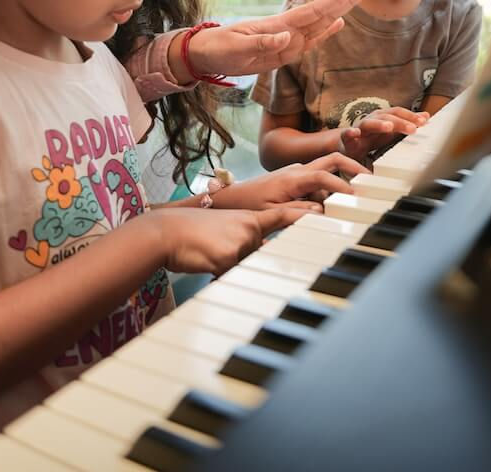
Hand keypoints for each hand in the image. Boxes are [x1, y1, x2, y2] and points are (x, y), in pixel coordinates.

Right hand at [152, 207, 303, 275]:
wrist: (168, 231)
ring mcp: (241, 242)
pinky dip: (218, 275)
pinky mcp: (230, 258)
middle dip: (244, 259)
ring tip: (208, 252)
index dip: (304, 215)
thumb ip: (245, 237)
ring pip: (246, 267)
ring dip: (229, 266)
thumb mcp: (225, 228)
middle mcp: (250, 228)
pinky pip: (231, 277)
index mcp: (250, 217)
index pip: (283, 216)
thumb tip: (258, 250)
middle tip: (224, 247)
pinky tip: (204, 261)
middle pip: (261, 254)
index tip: (322, 213)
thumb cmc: (192, 231)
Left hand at [184, 0, 370, 79]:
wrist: (204, 54)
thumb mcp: (236, 47)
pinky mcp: (283, 52)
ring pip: (320, 25)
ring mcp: (286, 40)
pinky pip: (309, 41)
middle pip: (322, 13)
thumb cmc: (218, 48)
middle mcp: (287, 30)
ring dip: (340, 12)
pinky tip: (337, 25)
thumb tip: (288, 36)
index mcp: (278, 25)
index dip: (336, 0)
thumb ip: (262, 43)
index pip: (314, 11)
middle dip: (344, 0)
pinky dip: (325, 33)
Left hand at [216, 153, 369, 209]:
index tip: (359, 196)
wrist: (230, 198)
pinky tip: (334, 204)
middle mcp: (298, 170)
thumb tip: (323, 210)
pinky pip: (318, 180)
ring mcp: (297, 172)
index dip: (343, 185)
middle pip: (332, 159)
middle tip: (372, 179)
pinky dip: (330, 188)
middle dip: (353, 166)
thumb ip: (298, 211)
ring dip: (343, 179)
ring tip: (359, 194)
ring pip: (327, 170)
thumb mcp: (273, 213)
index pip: (325, 176)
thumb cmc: (248, 205)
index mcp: (293, 177)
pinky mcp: (295, 179)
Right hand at [339, 108, 428, 162]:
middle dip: (400, 122)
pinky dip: (351, 132)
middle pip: (387, 117)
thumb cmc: (371, 137)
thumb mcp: (391, 130)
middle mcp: (372, 119)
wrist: (348, 145)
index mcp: (383, 117)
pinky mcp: (347, 138)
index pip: (398, 113)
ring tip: (389, 127)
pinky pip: (347, 134)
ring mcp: (359, 127)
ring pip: (369, 123)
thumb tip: (426, 116)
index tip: (424, 122)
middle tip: (413, 128)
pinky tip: (356, 133)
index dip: (411, 116)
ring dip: (380, 124)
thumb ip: (407, 123)